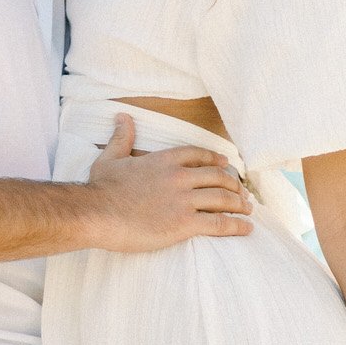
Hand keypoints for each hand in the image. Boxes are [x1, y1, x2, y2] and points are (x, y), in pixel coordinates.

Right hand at [83, 115, 253, 252]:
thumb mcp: (110, 158)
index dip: (217, 159)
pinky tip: (247, 227)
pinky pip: (220, 223)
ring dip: (240, 204)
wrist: (96, 214)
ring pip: (224, 198)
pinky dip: (237, 225)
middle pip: (218, 176)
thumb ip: (122, 137)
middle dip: (234, 184)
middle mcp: (180, 176)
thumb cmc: (101, 189)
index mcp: (165, 160)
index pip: (200, 155)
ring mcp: (184, 199)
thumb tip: (122, 117)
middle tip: (242, 193)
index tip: (227, 165)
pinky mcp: (185, 223)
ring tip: (248, 209)